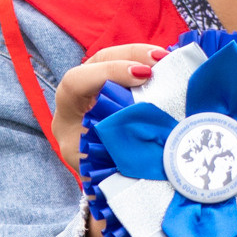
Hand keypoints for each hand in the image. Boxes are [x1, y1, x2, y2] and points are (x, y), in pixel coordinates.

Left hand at [52, 44, 168, 174]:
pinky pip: (127, 65)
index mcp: (68, 119)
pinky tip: (167, 64)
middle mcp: (76, 99)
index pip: (76, 82)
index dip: (106, 73)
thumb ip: (120, 155)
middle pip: (96, 60)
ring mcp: (94, 89)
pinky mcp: (112, 86)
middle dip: (129, 56)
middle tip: (160, 61)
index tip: (142, 76)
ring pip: (112, 57)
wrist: (103, 182)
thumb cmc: (103, 177)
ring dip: (141, 55)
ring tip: (168, 59)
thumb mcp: (105, 170)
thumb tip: (152, 145)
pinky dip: (147, 63)